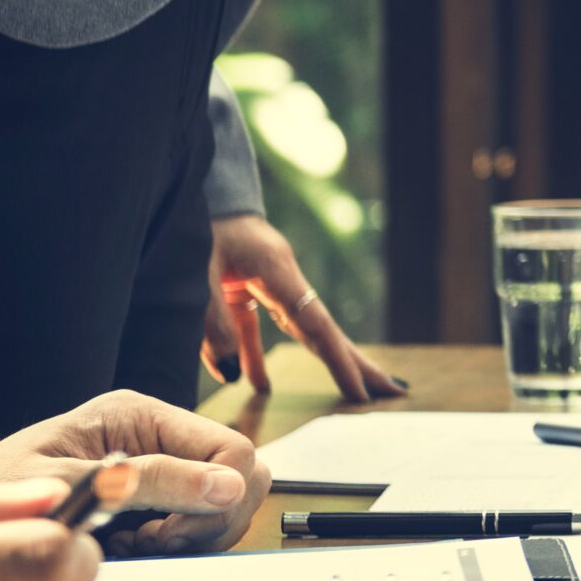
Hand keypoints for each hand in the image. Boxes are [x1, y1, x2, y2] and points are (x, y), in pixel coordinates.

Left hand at [0, 391, 270, 556]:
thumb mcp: (70, 485)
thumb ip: (150, 481)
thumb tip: (228, 485)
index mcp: (141, 416)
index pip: (233, 450)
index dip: (218, 498)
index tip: (167, 532)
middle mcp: (158, 436)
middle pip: (242, 476)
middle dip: (210, 519)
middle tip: (154, 542)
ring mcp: (159, 467)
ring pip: (227, 503)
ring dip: (191, 535)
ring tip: (135, 546)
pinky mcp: (153, 499)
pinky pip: (197, 523)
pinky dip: (174, 545)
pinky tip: (130, 549)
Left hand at [205, 213, 406, 403]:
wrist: (189, 188)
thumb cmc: (197, 224)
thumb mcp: (196, 272)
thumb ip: (211, 323)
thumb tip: (231, 373)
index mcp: (277, 270)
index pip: (316, 323)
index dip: (338, 360)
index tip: (361, 392)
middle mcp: (282, 278)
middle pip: (324, 328)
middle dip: (355, 361)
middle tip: (391, 392)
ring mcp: (266, 282)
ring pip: (301, 328)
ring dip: (321, 360)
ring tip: (348, 391)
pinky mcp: (244, 286)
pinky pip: (257, 327)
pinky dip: (257, 355)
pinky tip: (258, 381)